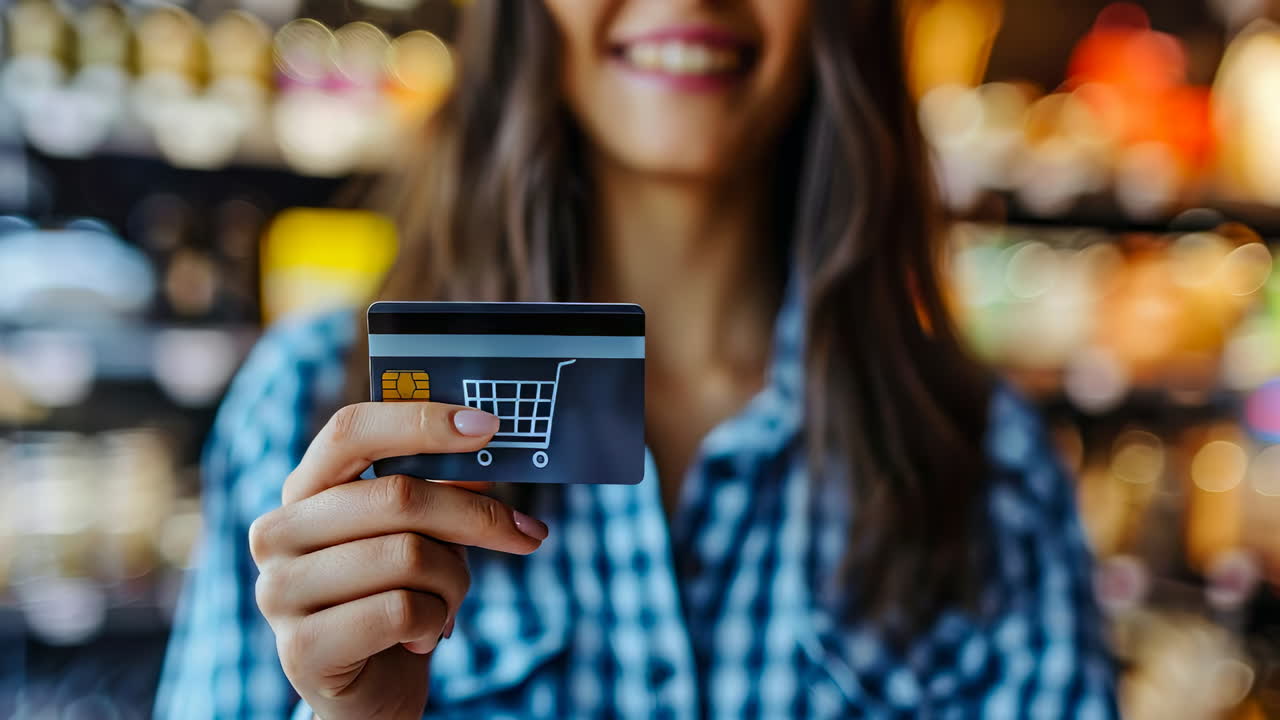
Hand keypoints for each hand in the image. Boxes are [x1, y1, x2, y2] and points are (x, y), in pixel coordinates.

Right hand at [249, 402, 548, 719]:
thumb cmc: (397, 596)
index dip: (422, 421)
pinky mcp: (300, 648)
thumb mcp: (426, 534)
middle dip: (477, 515)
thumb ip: (445, 489)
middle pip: (398, 495)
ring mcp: (278, 591)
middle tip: (525, 532)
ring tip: (446, 602)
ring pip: (408, 556)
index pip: (352, 430)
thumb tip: (489, 449)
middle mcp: (278, 532)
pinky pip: (401, 611)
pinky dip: (434, 621)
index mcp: (304, 489)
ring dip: (453, 582)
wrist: (369, 690)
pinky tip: (422, 636)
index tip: (488, 425)